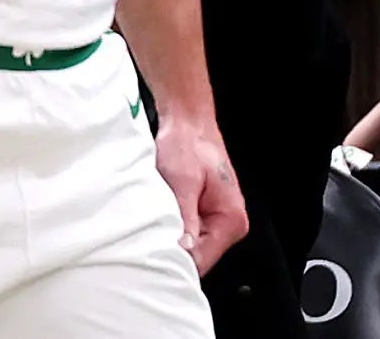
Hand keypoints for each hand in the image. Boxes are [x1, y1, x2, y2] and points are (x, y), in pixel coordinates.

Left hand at [154, 117, 247, 274]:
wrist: (186, 121)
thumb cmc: (186, 143)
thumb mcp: (182, 181)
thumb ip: (185, 218)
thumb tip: (183, 251)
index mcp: (232, 219)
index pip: (202, 259)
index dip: (175, 258)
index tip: (151, 252)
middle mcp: (229, 224)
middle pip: (196, 257)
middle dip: (172, 247)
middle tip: (148, 233)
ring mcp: (216, 222)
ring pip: (188, 247)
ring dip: (170, 236)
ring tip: (154, 218)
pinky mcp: (202, 216)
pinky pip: (185, 234)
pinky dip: (170, 227)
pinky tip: (158, 214)